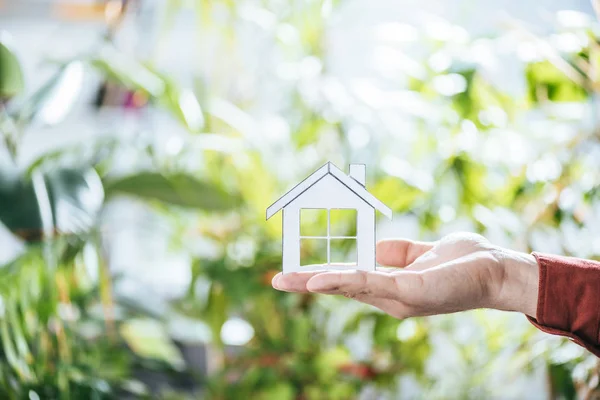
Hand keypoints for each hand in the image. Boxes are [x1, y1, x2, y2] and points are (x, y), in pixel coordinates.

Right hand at [272, 232, 538, 318]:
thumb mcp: (423, 252)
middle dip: (308, 283)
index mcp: (392, 287)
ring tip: (287, 280)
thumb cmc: (465, 261)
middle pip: (343, 288)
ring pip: (349, 287)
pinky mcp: (410, 291)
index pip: (351, 281)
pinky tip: (318, 279)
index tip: (298, 271)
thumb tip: (371, 247)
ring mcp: (399, 297)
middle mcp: (391, 297)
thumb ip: (397, 252)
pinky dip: (341, 280)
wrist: (499, 269)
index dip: (324, 275)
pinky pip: (369, 283)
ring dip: (316, 282)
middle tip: (277, 279)